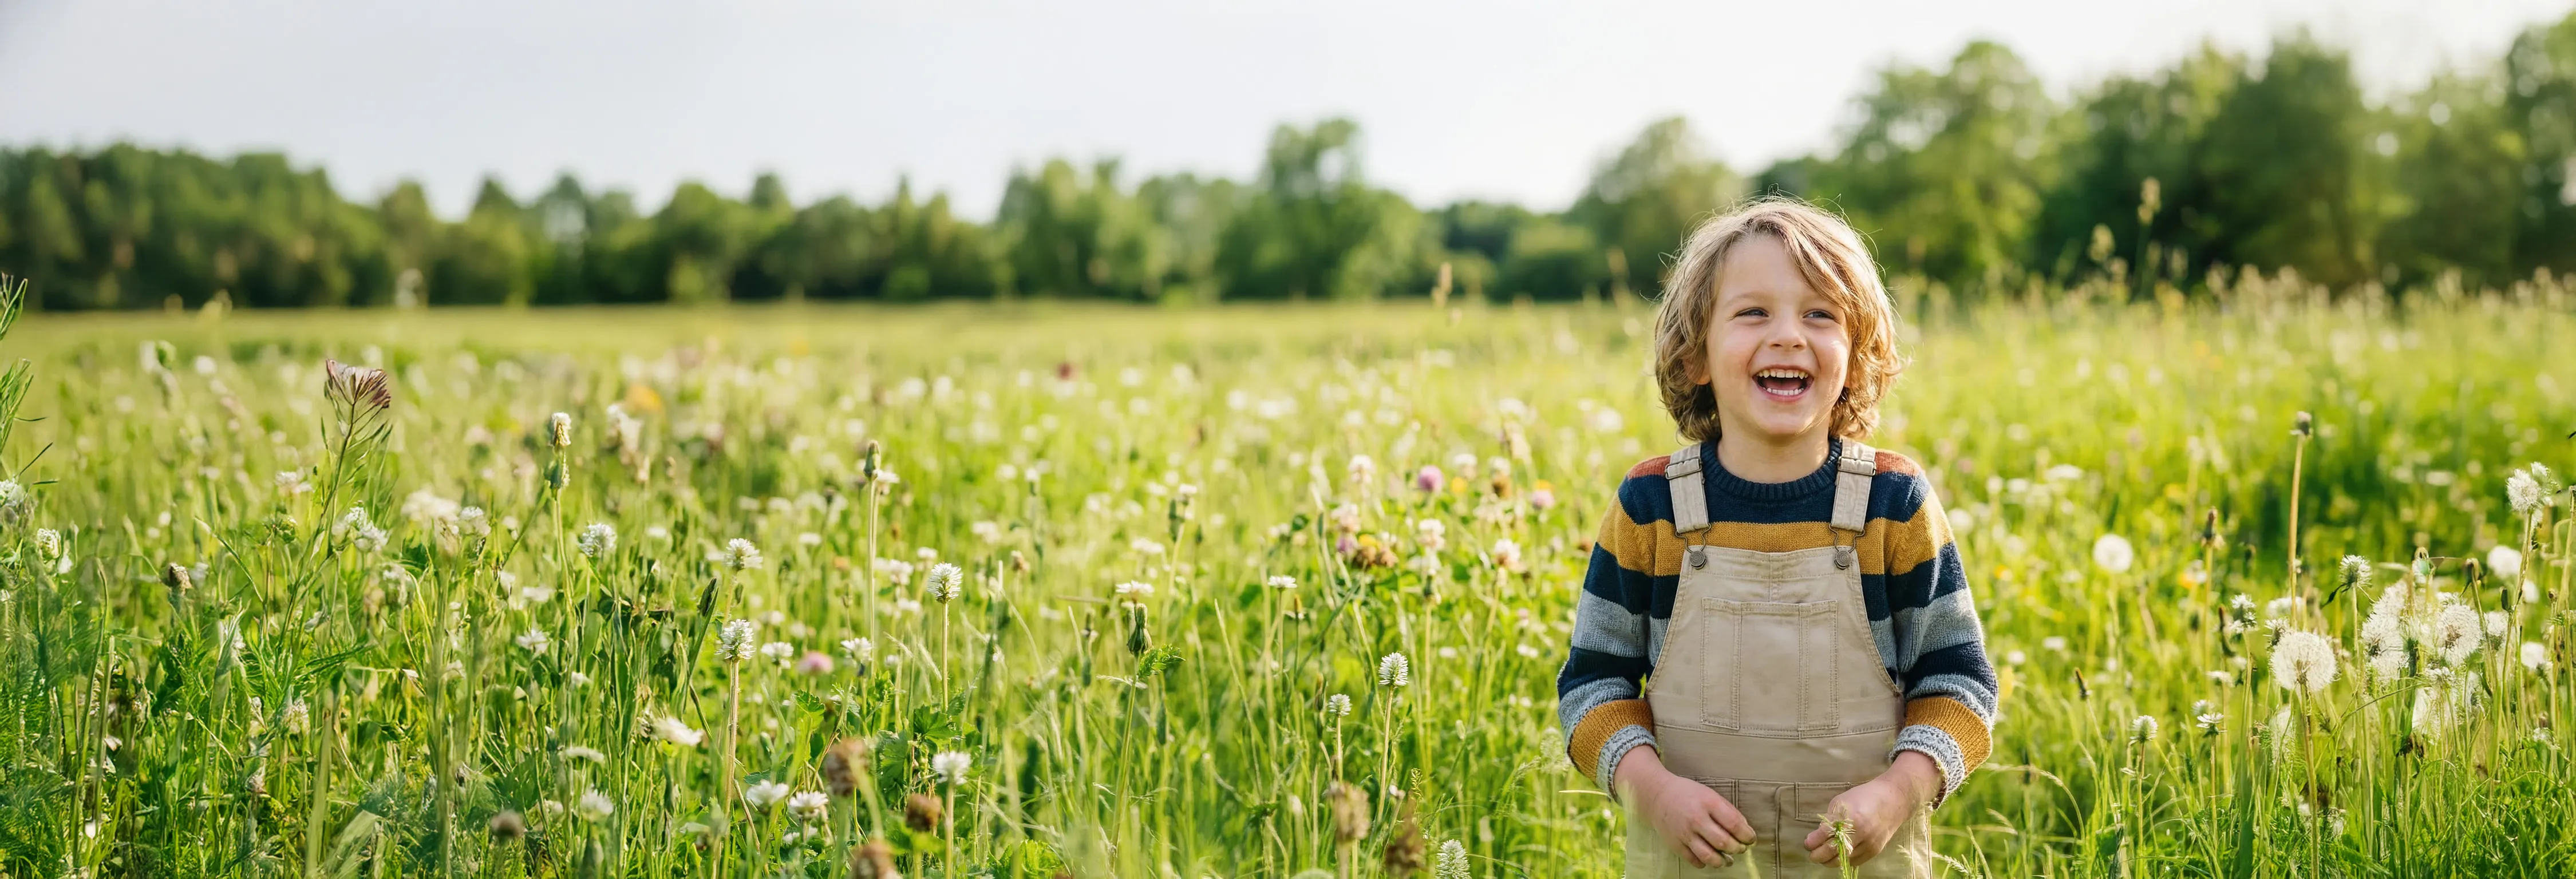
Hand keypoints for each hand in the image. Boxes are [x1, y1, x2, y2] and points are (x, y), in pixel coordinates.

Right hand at [1613, 746, 1754, 867]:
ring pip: (1710, 857)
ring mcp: (1684, 834)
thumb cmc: (1687, 793)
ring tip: (1728, 859)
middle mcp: (1696, 819)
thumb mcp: (1710, 794)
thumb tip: (1745, 829)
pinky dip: (1705, 863)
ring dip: (1723, 861)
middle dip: (1738, 849)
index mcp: (1708, 803)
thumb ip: (1728, 811)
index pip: (1735, 825)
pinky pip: (1695, 860)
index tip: (1750, 839)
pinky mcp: (1675, 844)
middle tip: (1740, 848)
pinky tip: (1709, 857)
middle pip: (1724, 843)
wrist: (1657, 795)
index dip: (1747, 835)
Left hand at [1803, 751, 1938, 866]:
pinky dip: (1844, 860)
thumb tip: (1817, 836)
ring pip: (1843, 860)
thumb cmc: (1864, 797)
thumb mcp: (1842, 802)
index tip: (1807, 843)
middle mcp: (1859, 832)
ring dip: (1829, 860)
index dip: (1813, 841)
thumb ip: (1829, 819)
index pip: (1824, 834)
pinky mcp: (1875, 851)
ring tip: (1823, 857)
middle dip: (1818, 855)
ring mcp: (1868, 843)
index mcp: (1849, 817)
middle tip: (1812, 854)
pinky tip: (1838, 856)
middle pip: (1832, 851)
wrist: (1893, 800)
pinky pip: (1855, 862)